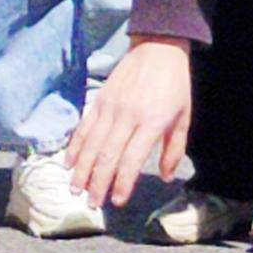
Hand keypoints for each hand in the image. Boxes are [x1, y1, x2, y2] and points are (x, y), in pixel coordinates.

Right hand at [67, 38, 193, 207]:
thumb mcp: (183, 117)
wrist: (157, 49)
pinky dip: (75, 147)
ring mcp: (110, 108)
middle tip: (92, 203)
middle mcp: (127, 117)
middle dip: (97, 183)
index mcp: (151, 123)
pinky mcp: (99, 101)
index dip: (122, 182)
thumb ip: (173, 149)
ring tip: (76, 189)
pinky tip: (69, 163)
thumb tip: (165, 177)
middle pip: (107, 156)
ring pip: (91, 144)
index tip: (117, 201)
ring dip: (82, 170)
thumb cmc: (174, 85)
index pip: (132, 159)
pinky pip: (84, 127)